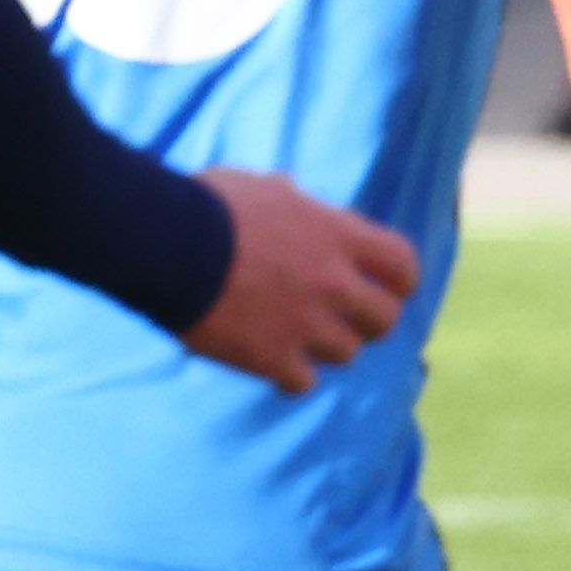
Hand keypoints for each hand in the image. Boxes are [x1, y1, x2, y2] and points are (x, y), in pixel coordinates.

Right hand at [179, 169, 418, 395]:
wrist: (168, 245)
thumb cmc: (208, 206)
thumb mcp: (263, 188)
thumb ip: (292, 201)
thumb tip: (293, 195)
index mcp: (338, 236)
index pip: (402, 264)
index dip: (400, 280)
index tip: (389, 287)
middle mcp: (333, 283)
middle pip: (384, 318)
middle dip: (370, 321)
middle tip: (348, 321)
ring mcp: (306, 324)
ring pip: (347, 353)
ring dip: (327, 347)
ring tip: (301, 337)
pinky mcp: (273, 358)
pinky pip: (304, 382)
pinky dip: (292, 375)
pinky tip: (272, 361)